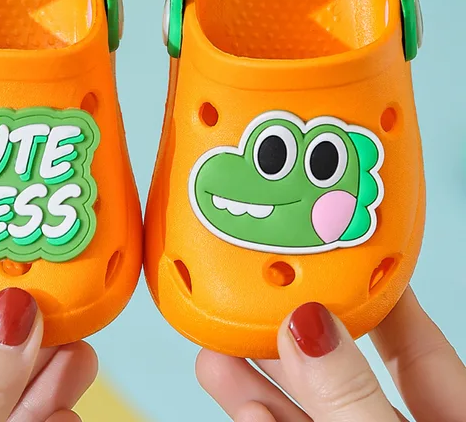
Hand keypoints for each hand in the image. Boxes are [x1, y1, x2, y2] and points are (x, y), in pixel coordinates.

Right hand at [197, 288, 465, 420]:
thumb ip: (354, 399)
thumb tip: (310, 327)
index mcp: (455, 418)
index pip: (411, 340)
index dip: (369, 290)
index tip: (326, 252)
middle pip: (343, 373)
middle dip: (289, 337)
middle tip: (246, 302)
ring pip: (308, 411)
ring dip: (259, 384)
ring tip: (217, 350)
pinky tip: (246, 409)